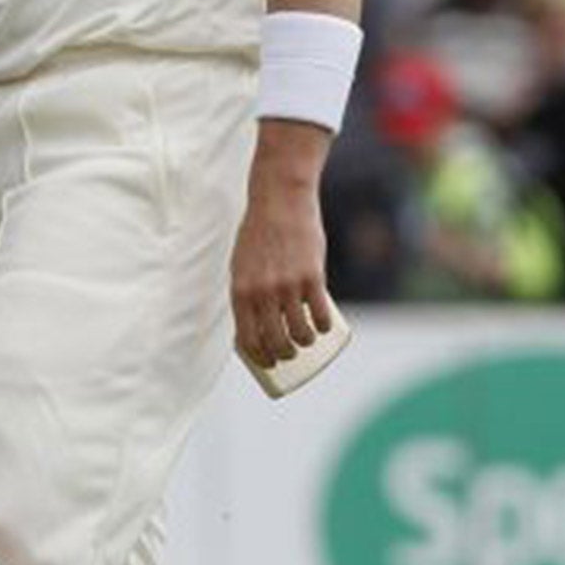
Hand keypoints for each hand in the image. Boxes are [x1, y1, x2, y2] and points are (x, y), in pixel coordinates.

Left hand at [230, 124, 332, 368]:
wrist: (278, 201)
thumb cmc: (258, 233)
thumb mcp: (241, 262)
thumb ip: (247, 289)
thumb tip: (255, 319)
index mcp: (240, 290)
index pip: (247, 338)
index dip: (259, 356)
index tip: (268, 363)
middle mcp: (261, 292)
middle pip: (275, 341)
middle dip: (283, 355)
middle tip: (290, 353)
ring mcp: (287, 286)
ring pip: (300, 332)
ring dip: (304, 343)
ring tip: (307, 340)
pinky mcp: (311, 277)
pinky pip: (319, 314)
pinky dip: (322, 327)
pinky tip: (324, 328)